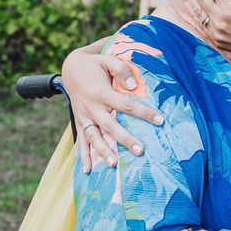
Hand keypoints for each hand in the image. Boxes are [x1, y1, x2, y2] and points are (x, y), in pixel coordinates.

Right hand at [62, 40, 164, 173]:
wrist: (71, 67)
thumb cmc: (94, 64)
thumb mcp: (107, 59)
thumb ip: (121, 70)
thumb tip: (133, 86)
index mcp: (101, 92)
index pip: (126, 105)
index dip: (144, 112)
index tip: (160, 120)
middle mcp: (91, 107)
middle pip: (110, 126)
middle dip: (125, 139)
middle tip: (140, 151)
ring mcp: (84, 116)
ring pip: (94, 137)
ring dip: (103, 151)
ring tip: (114, 164)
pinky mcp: (79, 121)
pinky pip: (80, 140)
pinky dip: (83, 156)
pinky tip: (87, 170)